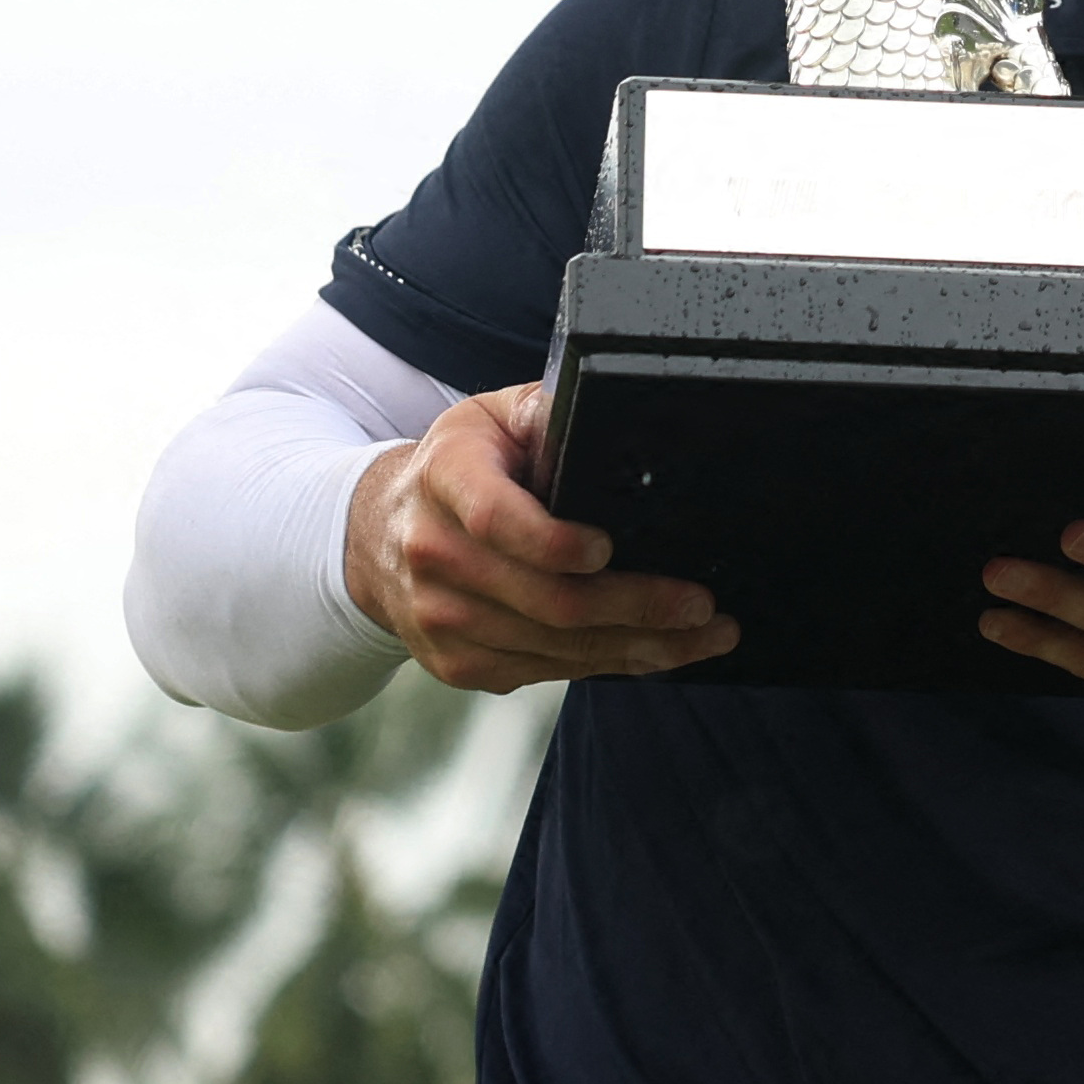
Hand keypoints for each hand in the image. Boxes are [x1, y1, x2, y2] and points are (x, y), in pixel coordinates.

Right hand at [343, 385, 739, 692]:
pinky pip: (546, 673)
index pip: (495, 520)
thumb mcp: (491, 418)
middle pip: (545, 599)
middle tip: (701, 605)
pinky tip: (654, 652)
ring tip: (704, 635)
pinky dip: (608, 665)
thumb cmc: (460, 467)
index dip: (553, 542)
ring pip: (555, 647)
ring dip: (640, 648)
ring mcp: (442, 619)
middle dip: (636, 607)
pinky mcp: (458, 664)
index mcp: (445, 479)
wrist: (378, 536)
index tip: (609, 548)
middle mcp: (434, 554)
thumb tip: (612, 410)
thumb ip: (545, 413)